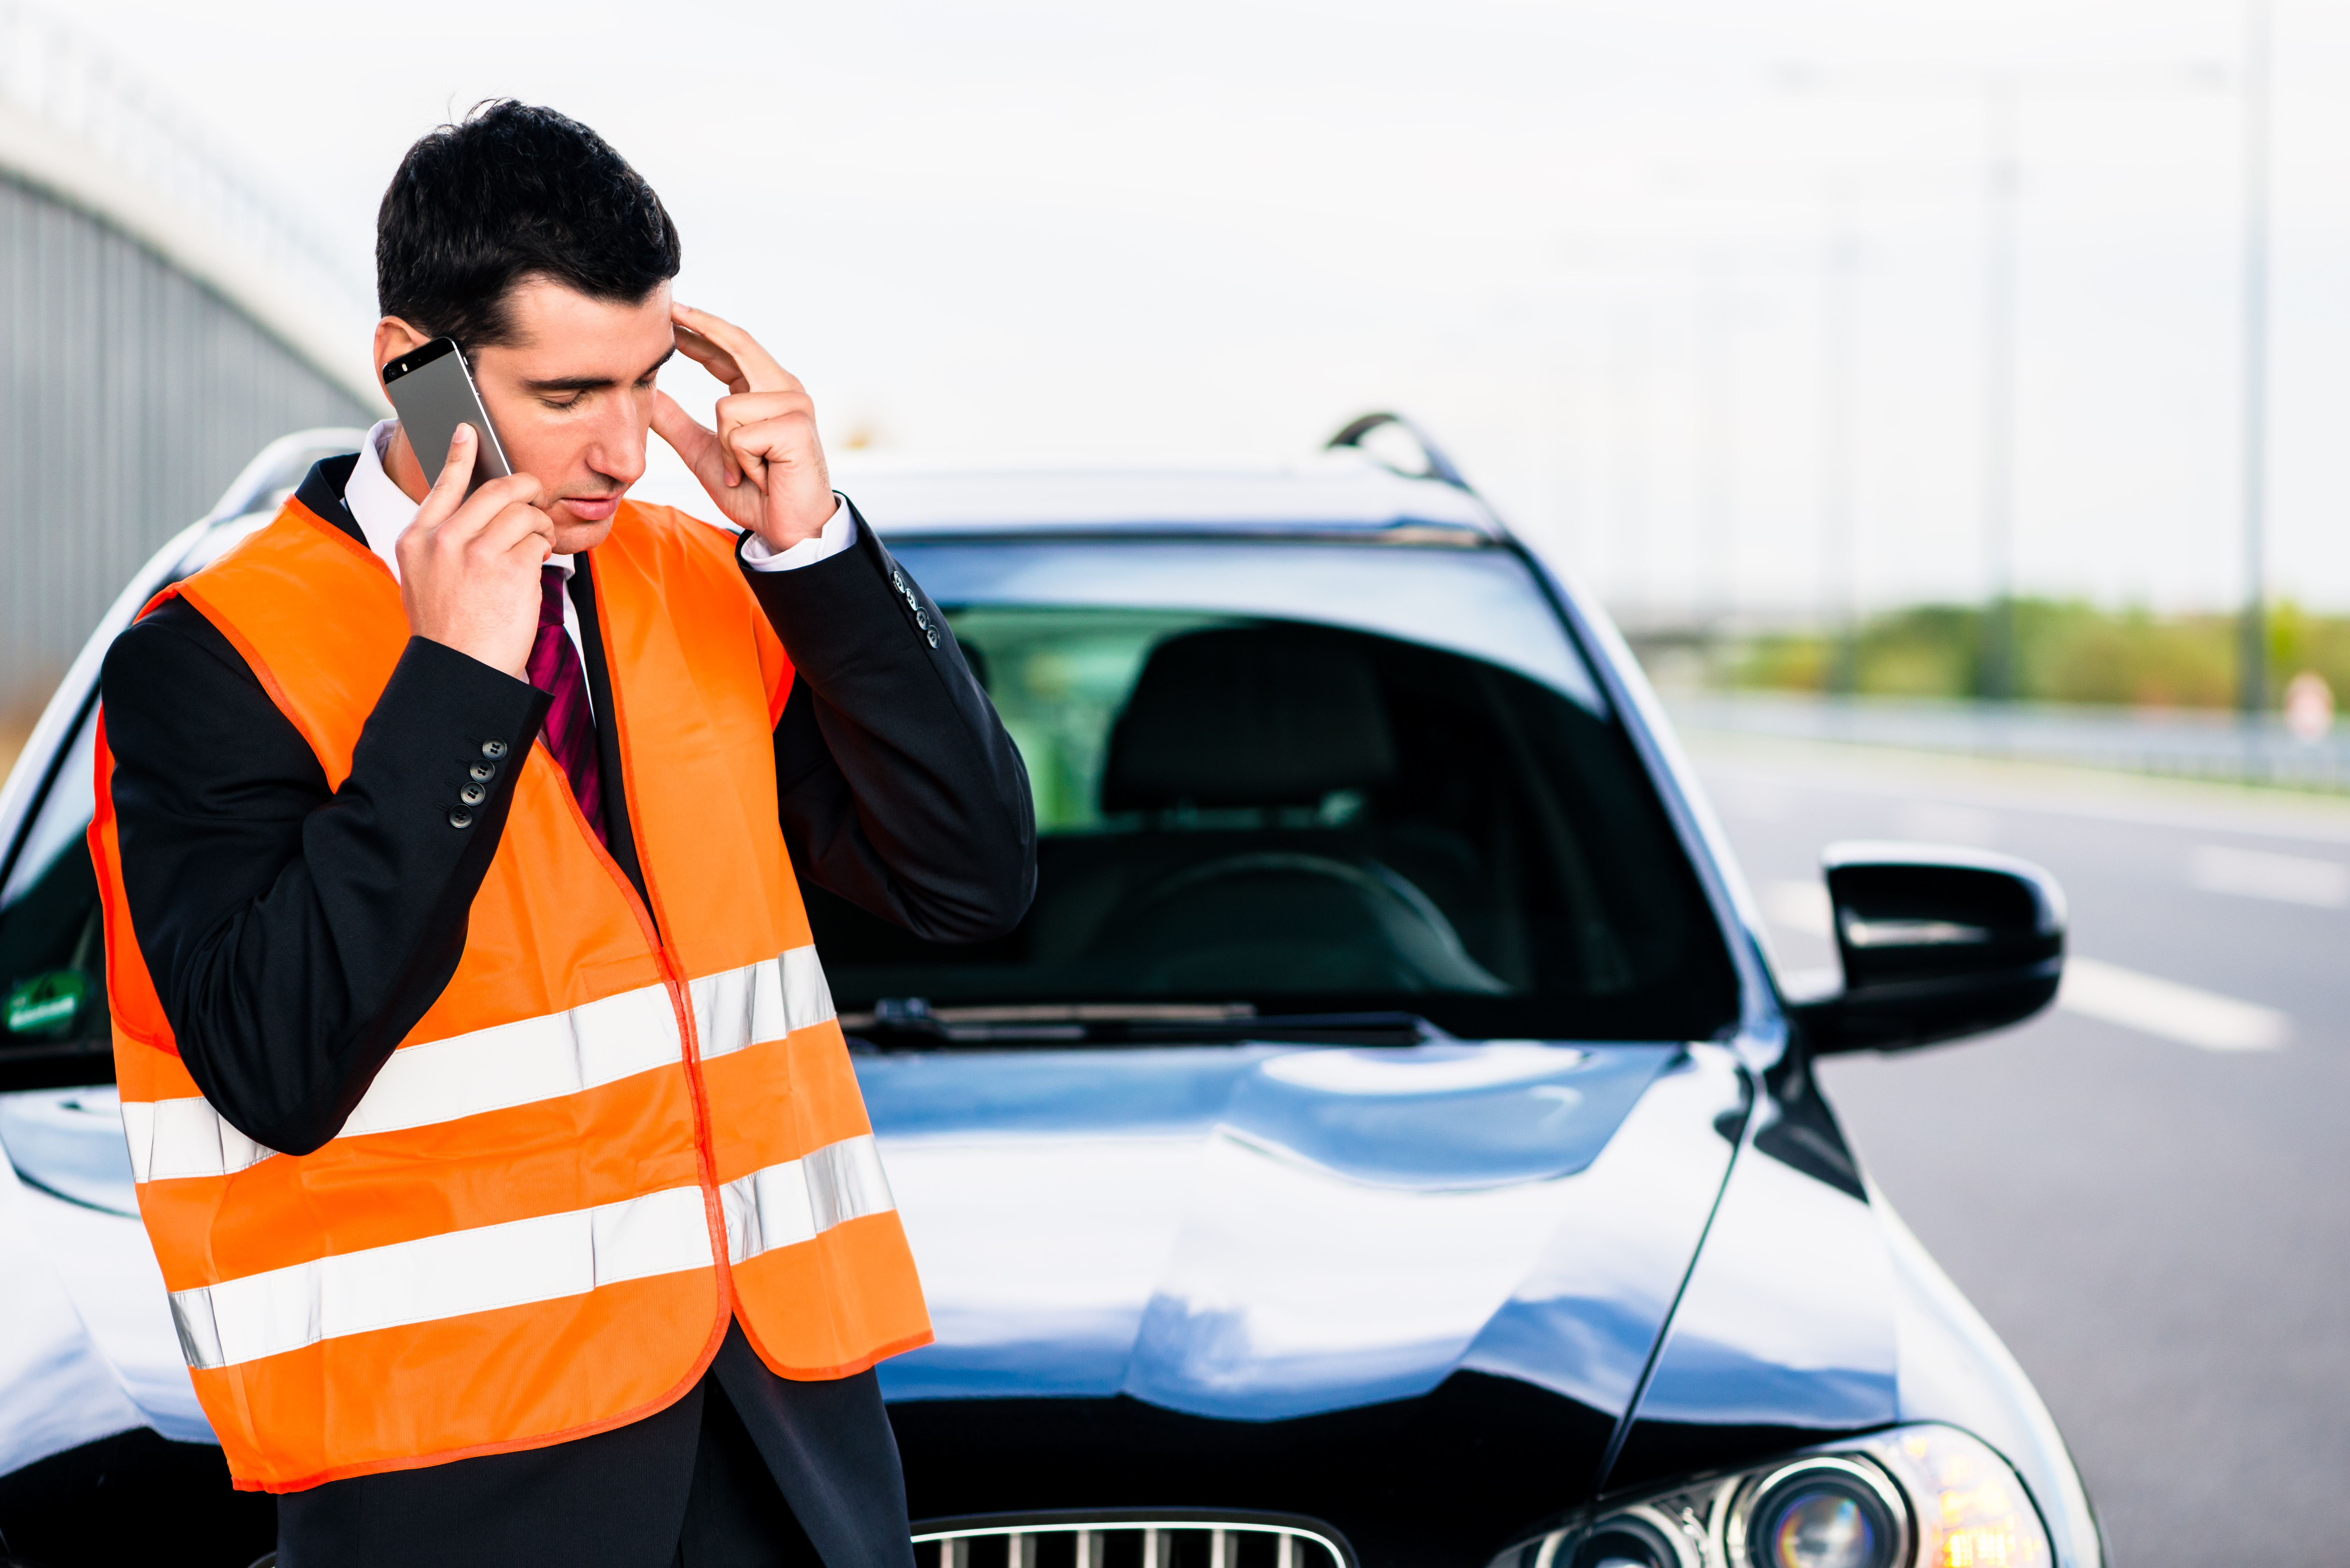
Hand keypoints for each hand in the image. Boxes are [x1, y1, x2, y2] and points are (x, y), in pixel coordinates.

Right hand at [396, 425, 555, 679]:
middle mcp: (443, 540)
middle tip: (536, 499)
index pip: (441, 485)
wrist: (461, 671)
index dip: (458, 455)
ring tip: (535, 542)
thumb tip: (476, 513)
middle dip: (526, 489)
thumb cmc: (449, 629)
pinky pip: (539, 540)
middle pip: (497, 490)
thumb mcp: (425, 579)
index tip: (467, 430)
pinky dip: (544, 549)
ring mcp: (476, 552)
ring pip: (523, 512)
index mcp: (416, 540)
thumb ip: (442, 543)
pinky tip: (536, 564)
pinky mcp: (509, 568)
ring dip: (539, 524)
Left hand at [652, 303, 834, 551]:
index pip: (731, 349)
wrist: (787, 531)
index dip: (701, 330)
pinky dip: (739, 462)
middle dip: (702, 327)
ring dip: (724, 449)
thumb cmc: (754, 494)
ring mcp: (794, 405)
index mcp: (766, 391)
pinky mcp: (796, 426)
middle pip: (738, 345)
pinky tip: (762, 476)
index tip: (671, 313)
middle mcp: (785, 390)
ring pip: (726, 407)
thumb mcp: (705, 453)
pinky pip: (739, 433)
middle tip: (671, 308)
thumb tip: (647, 394)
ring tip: (748, 472)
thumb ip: (677, 422)